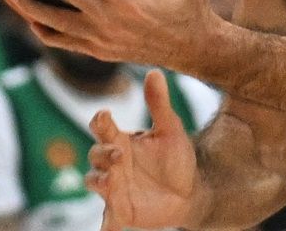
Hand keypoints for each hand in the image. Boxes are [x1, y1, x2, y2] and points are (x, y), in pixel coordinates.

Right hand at [87, 71, 197, 230]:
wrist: (191, 191)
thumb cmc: (176, 158)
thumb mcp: (170, 130)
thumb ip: (159, 104)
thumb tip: (154, 71)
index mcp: (121, 140)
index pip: (101, 127)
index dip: (100, 122)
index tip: (104, 116)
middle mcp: (113, 163)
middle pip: (94, 154)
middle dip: (103, 153)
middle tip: (119, 155)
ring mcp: (114, 188)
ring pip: (94, 181)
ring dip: (100, 181)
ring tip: (111, 182)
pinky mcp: (120, 210)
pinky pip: (107, 221)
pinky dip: (105, 227)